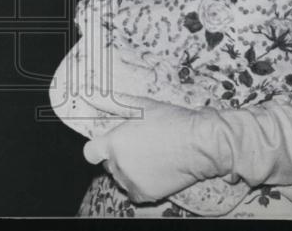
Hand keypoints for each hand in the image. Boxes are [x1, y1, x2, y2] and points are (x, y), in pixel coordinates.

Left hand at [83, 100, 291, 205]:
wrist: (200, 144)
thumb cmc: (172, 121)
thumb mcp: (142, 106)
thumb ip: (115, 104)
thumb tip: (93, 97)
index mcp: (114, 142)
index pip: (90, 152)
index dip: (97, 148)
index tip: (106, 144)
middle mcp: (119, 164)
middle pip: (109, 163)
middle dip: (119, 155)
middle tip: (139, 145)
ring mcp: (131, 181)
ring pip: (120, 177)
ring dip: (129, 170)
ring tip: (149, 157)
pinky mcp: (145, 193)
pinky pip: (133, 192)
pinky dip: (139, 184)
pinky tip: (152, 171)